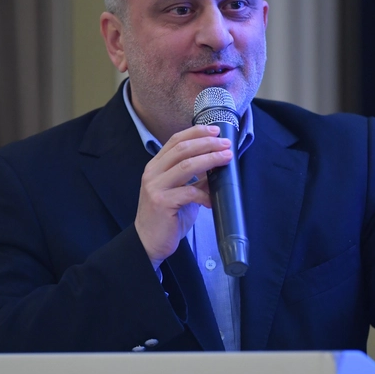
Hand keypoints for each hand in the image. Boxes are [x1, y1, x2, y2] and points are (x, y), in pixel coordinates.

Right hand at [135, 125, 232, 267]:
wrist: (148, 242)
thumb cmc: (166, 217)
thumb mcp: (179, 192)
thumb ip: (193, 178)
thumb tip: (216, 165)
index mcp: (156, 166)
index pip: (175, 140)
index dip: (196, 132)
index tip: (215, 131)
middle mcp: (153, 173)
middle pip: (182, 149)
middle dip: (207, 143)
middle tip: (225, 144)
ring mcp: (155, 187)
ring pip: (186, 165)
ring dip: (210, 159)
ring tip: (226, 158)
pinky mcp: (161, 202)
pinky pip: (188, 192)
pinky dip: (205, 194)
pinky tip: (213, 199)